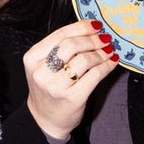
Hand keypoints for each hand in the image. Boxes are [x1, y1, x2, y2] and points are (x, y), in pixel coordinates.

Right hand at [23, 20, 119, 142]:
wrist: (46, 118)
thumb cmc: (48, 87)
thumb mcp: (44, 65)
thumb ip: (60, 48)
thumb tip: (90, 29)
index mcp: (32, 58)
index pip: (59, 35)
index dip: (81, 27)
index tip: (96, 25)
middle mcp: (41, 72)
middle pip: (71, 46)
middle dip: (92, 40)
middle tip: (105, 38)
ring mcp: (56, 87)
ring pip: (84, 60)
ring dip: (101, 53)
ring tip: (109, 50)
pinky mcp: (72, 98)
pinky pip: (94, 76)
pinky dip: (106, 66)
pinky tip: (112, 62)